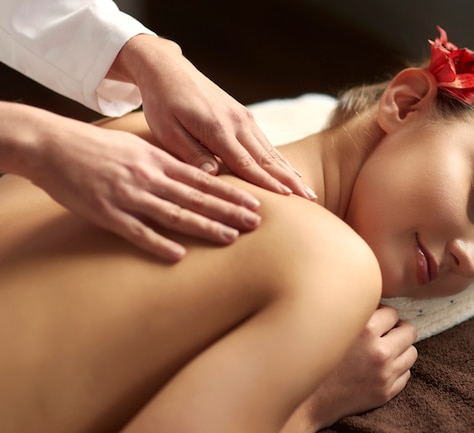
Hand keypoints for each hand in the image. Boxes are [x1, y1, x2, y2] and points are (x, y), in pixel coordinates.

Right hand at [20, 106, 262, 260]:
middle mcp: (149, 177)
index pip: (203, 180)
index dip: (231, 193)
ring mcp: (129, 196)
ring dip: (205, 227)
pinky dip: (158, 244)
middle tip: (257, 222)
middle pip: (197, 198)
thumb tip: (195, 174)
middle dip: (229, 211)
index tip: (255, 203)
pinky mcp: (107, 213)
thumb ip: (165, 162)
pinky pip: (137, 232)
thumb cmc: (97, 147)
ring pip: (175, 214)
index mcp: (157, 161)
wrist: (52, 144)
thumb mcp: (138, 148)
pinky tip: (179, 255)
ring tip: (231, 238)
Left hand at [111, 35, 316, 200]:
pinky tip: (291, 171)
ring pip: (271, 151)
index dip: (268, 184)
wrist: (168, 69)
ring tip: (308, 190)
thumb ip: (192, 154)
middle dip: (290, 181)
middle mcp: (238, 123)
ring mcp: (244, 118)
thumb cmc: (163, 103)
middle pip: (268, 159)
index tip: (288, 199)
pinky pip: (265, 142)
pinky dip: (281, 159)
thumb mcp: (167, 131)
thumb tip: (214, 176)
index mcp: (218, 129)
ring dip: (290, 172)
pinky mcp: (244, 116)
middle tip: (310, 199)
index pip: (247, 163)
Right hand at [291, 305, 417, 430]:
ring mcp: (384, 374)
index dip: (383, 316)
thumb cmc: (317, 357)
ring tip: (383, 350)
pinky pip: (406, 374)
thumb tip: (375, 301)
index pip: (393, 313)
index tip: (374, 321)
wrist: (307, 399)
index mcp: (365, 330)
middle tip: (384, 334)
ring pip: (412, 353)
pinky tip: (379, 368)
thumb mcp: (333, 326)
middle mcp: (378, 352)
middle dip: (398, 330)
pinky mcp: (386, 392)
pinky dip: (397, 369)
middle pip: (409, 331)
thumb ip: (356, 312)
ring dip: (400, 349)